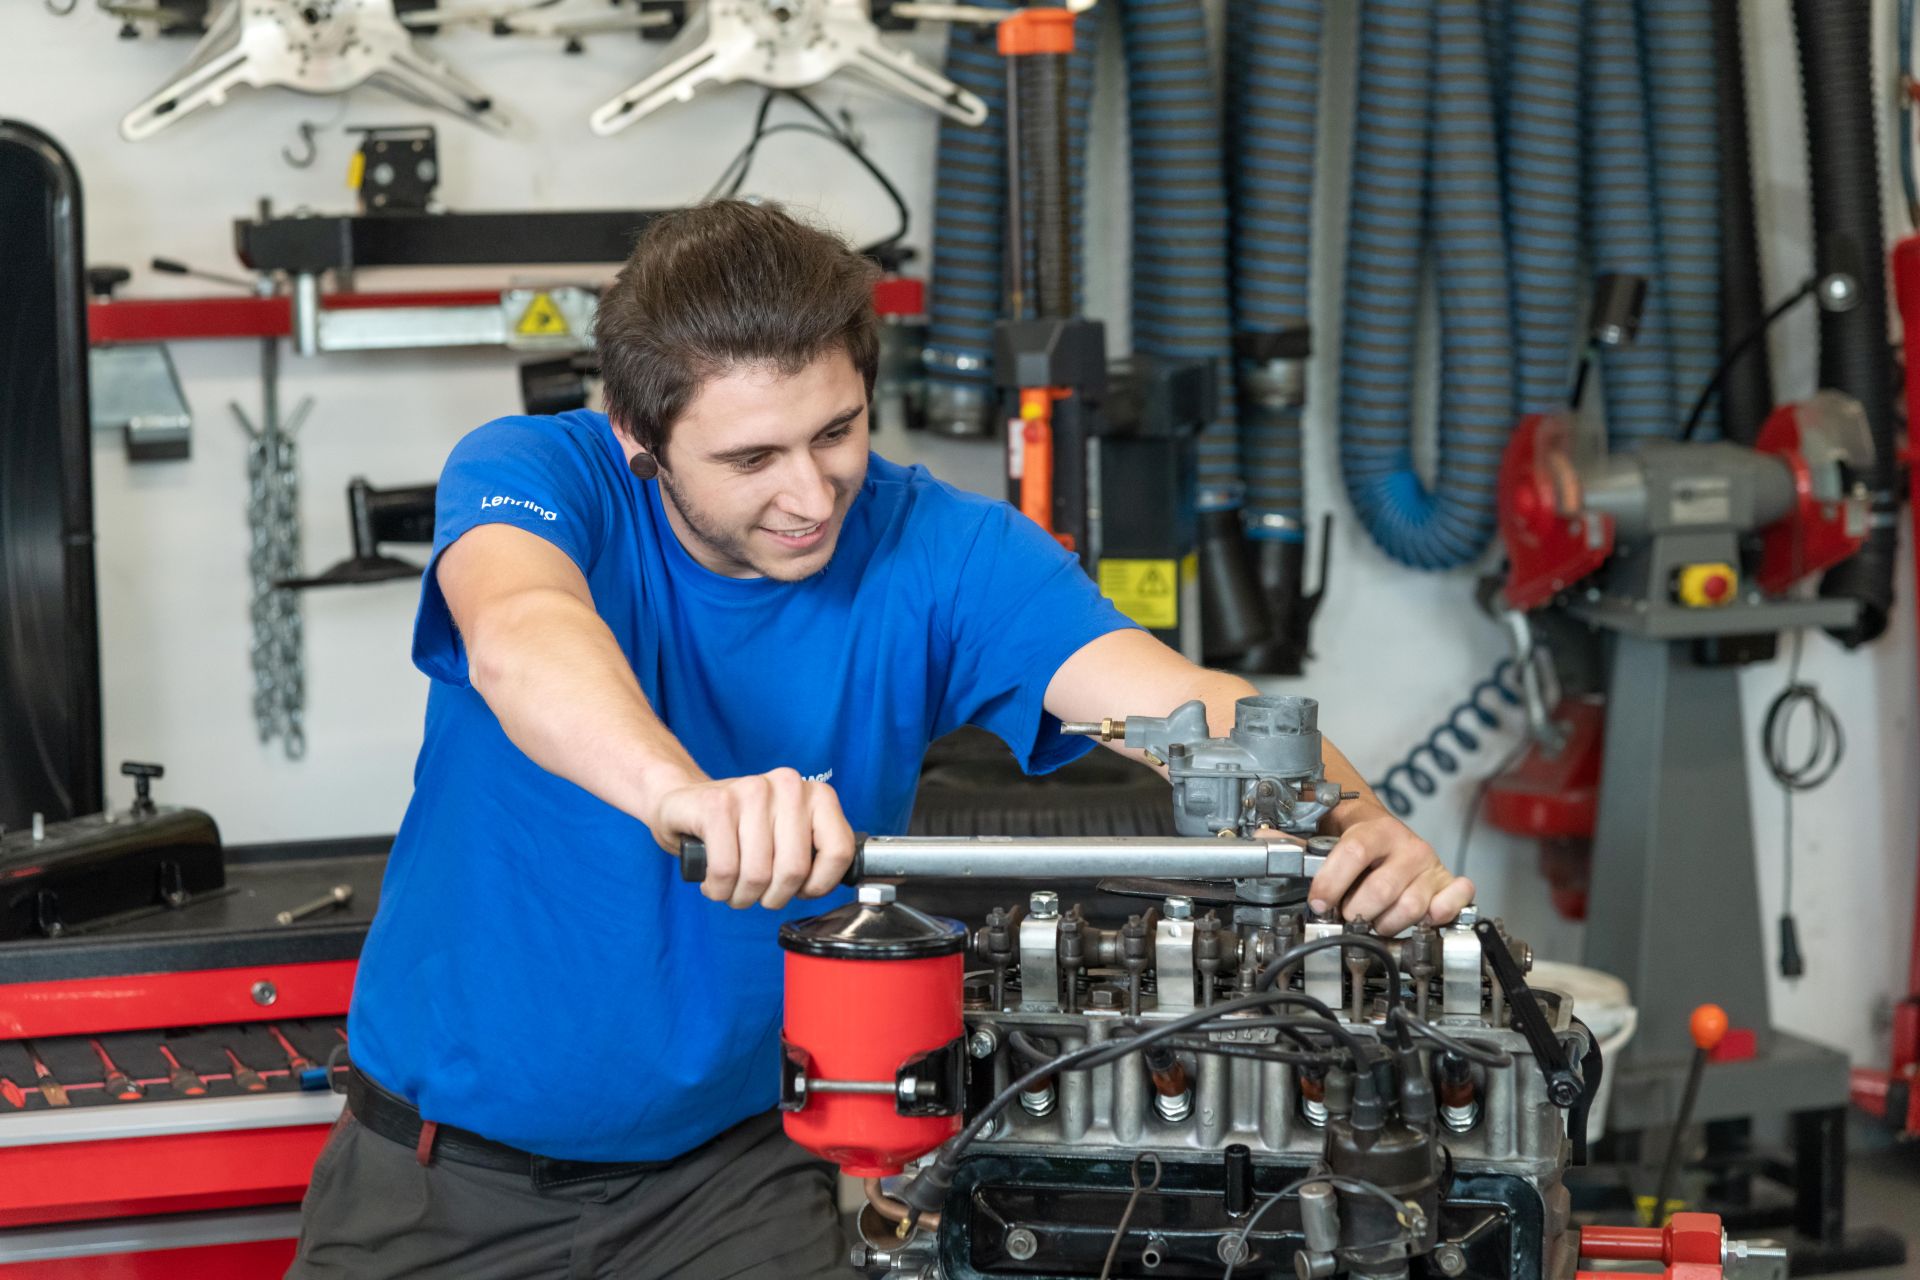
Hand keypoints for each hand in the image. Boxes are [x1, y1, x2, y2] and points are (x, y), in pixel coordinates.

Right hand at [646, 768, 855, 908]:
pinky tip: (714, 881)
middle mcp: (788, 785)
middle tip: (758, 893)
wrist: (684, 803)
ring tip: (733, 887)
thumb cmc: (742, 829)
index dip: (818, 885)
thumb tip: (839, 883)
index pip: (839, 852)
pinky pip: (725, 870)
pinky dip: (718, 889)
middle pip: (794, 870)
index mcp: (816, 794)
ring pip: (758, 874)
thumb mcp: (791, 836)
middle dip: (773, 896)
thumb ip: (817, 853)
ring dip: (741, 896)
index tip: (800, 888)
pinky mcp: (715, 805)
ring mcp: (751, 791)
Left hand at [1308, 800, 1472, 934]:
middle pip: (1381, 889)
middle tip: (1347, 916)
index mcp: (1375, 830)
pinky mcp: (1449, 884)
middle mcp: (1407, 846)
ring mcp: (1430, 866)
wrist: (1389, 836)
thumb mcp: (1327, 839)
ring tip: (1375, 919)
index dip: (1332, 882)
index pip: (1353, 853)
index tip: (1318, 904)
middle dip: (1357, 911)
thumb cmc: (1357, 844)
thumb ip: (1296, 846)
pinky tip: (1427, 918)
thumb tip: (1263, 840)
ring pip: (1410, 907)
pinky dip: (1443, 912)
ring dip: (1386, 923)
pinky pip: (1457, 899)